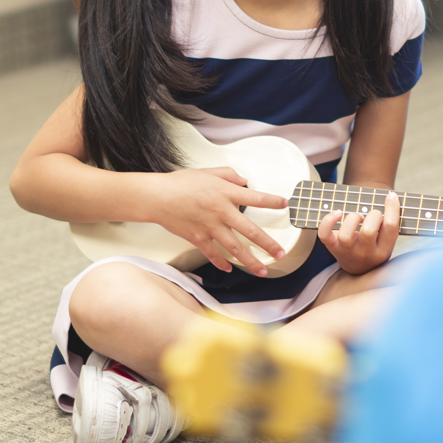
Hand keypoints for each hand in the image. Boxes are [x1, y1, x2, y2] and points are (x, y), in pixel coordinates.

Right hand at [146, 167, 287, 275]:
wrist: (157, 197)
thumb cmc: (181, 183)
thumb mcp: (209, 172)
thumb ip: (230, 175)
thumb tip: (244, 181)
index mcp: (226, 193)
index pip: (255, 198)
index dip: (272, 201)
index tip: (285, 205)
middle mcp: (221, 212)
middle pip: (250, 230)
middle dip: (268, 243)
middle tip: (281, 253)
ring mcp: (210, 227)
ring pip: (235, 248)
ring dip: (250, 260)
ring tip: (263, 270)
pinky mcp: (198, 238)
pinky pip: (212, 254)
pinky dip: (221, 262)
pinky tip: (230, 268)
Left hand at [317, 191, 399, 274]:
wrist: (359, 269)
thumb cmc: (375, 247)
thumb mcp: (387, 241)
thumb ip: (390, 224)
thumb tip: (391, 197)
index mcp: (383, 251)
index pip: (390, 227)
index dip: (392, 208)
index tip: (391, 196)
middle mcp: (365, 253)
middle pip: (368, 231)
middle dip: (373, 215)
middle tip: (374, 216)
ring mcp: (347, 251)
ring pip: (346, 235)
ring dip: (353, 218)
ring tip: (358, 218)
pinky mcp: (333, 247)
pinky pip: (325, 234)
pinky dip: (328, 221)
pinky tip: (337, 213)